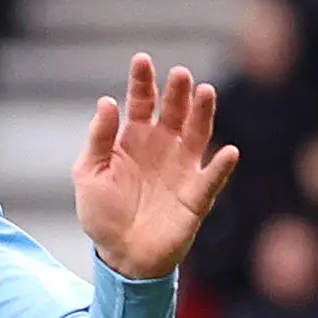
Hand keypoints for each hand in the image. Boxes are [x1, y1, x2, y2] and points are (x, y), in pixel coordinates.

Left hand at [74, 54, 239, 280]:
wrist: (121, 257)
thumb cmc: (103, 215)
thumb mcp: (89, 174)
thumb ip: (98, 139)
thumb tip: (106, 102)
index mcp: (134, 137)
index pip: (141, 100)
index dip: (142, 80)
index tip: (142, 60)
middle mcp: (162, 146)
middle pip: (174, 111)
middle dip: (177, 91)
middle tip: (180, 74)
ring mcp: (182, 168)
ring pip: (197, 134)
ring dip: (203, 113)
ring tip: (206, 93)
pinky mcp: (197, 195)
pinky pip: (212, 178)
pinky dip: (221, 166)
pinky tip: (228, 151)